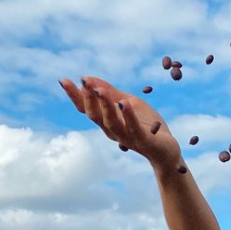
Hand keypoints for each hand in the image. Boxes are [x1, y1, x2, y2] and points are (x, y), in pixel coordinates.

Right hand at [59, 76, 180, 166]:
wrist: (167, 151)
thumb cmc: (146, 125)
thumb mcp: (128, 103)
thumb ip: (110, 92)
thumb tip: (88, 78)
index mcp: (107, 122)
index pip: (86, 109)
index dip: (75, 96)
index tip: (63, 81)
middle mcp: (113, 131)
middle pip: (96, 116)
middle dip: (88, 99)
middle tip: (84, 81)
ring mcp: (128, 138)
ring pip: (112, 123)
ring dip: (105, 106)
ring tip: (101, 90)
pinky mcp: (145, 141)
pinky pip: (134, 129)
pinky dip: (129, 116)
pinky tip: (124, 103)